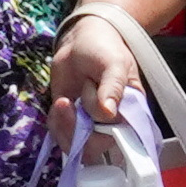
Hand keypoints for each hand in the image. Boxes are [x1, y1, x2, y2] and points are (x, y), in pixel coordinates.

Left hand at [46, 10, 139, 147]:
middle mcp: (111, 123)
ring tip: (63, 100)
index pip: (121, 140)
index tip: (90, 123)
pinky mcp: (70, 118)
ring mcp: (89, 122)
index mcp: (130, 113)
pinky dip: (55, 122)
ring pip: (75, 145)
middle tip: (69, 101)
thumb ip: (113, 87)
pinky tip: (58, 102)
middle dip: (77, 128)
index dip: (104, 139)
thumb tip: (109, 112)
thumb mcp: (113, 63)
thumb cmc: (104, 48)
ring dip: (63, 126)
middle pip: (94, 147)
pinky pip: (60, 133)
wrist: (81, 39)